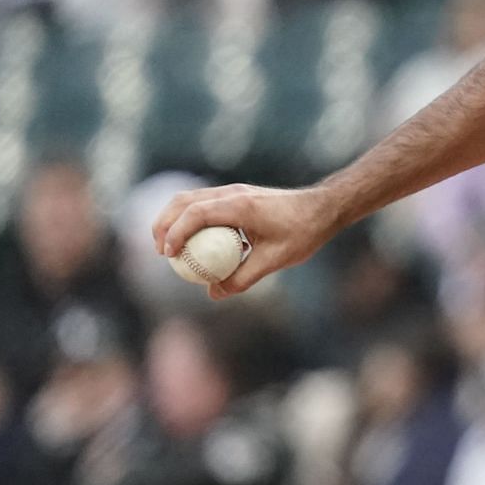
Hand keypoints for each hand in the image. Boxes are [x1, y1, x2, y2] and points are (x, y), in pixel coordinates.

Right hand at [153, 182, 338, 300]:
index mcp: (240, 205)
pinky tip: (193, 242)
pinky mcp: (237, 196)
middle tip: (160, 252)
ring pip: (190, 199)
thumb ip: (243, 277)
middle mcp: (232, 193)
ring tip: (169, 247)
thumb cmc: (303, 232)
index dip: (175, 233)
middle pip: (183, 201)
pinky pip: (204, 203)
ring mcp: (233, 192)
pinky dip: (190, 218)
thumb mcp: (275, 260)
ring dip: (173, 219)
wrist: (323, 209)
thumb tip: (213, 293)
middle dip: (164, 224)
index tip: (168, 255)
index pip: (196, 213)